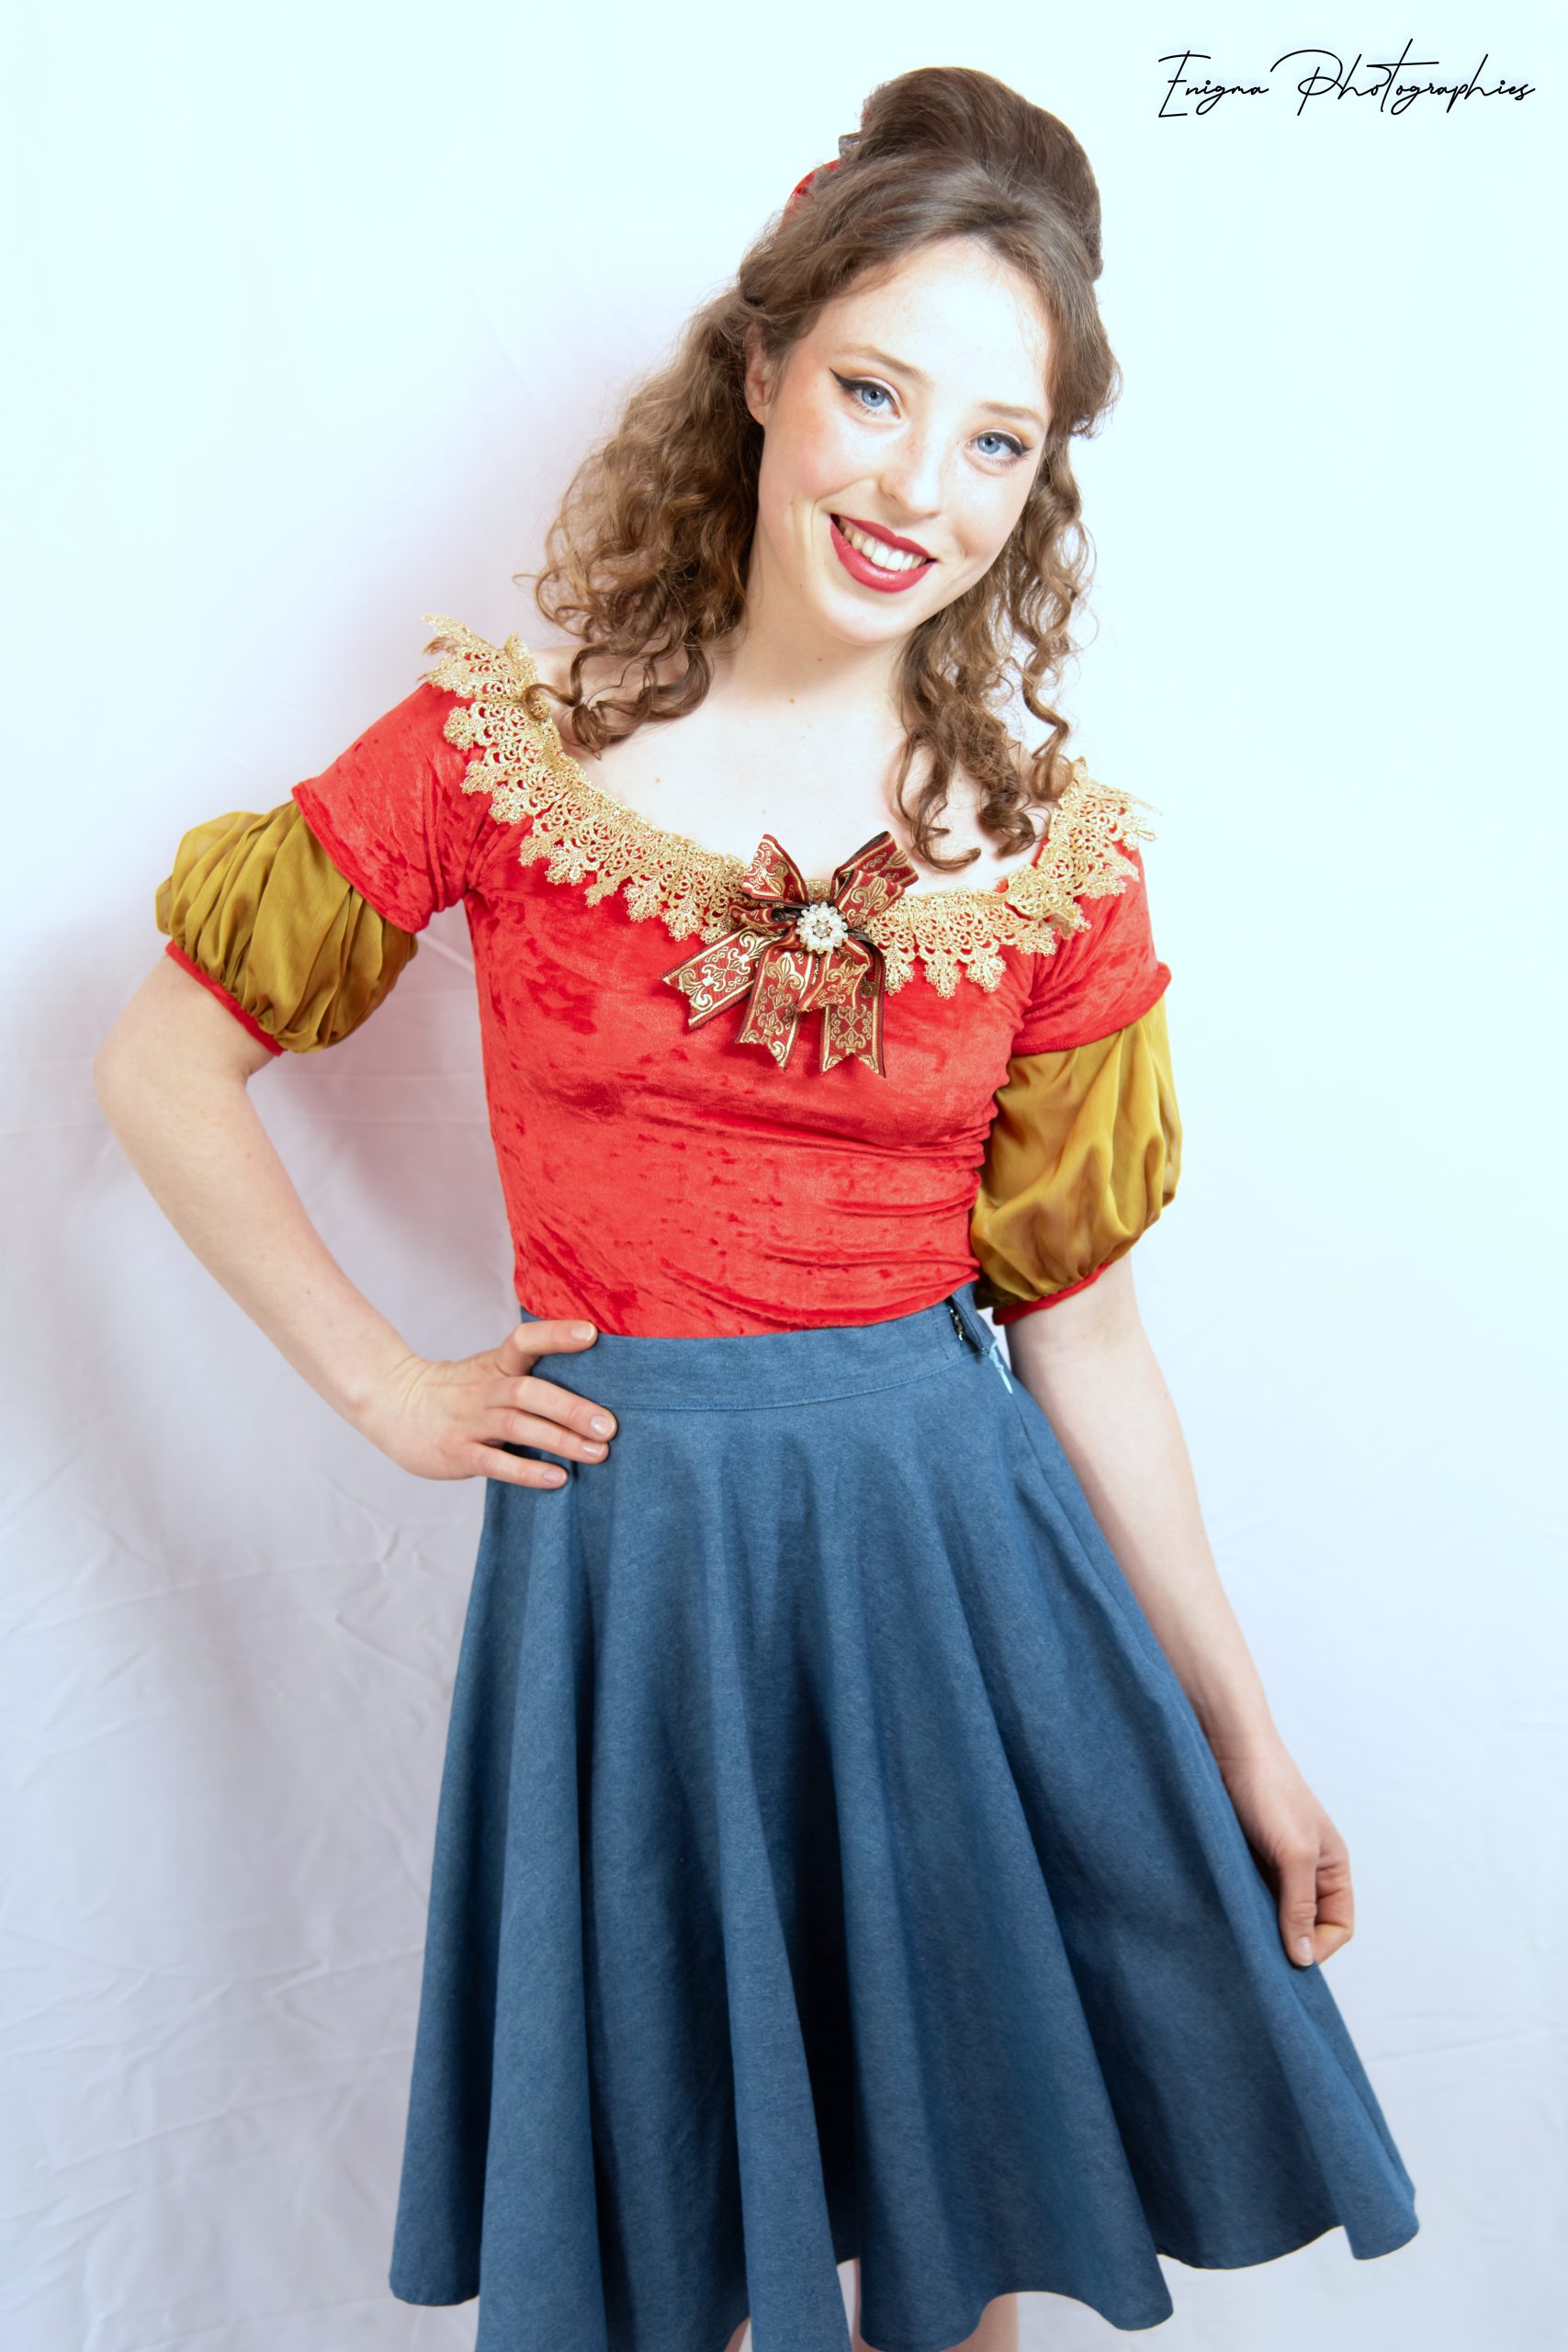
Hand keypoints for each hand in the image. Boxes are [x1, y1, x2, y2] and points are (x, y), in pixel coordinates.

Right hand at [359, 1317, 616, 1486]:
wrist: (392, 1405)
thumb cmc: (457, 1391)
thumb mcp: (488, 1371)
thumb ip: (528, 1375)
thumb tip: (591, 1387)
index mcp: (494, 1365)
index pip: (524, 1340)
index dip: (556, 1335)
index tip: (591, 1334)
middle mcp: (483, 1390)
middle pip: (529, 1392)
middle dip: (572, 1409)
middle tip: (609, 1426)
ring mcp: (468, 1422)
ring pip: (517, 1427)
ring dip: (560, 1440)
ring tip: (597, 1453)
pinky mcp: (456, 1452)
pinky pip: (494, 1463)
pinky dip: (527, 1471)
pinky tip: (556, 1478)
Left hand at [1208, 1736, 1354, 1970]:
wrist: (1226, 1746)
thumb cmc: (1269, 1790)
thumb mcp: (1294, 1852)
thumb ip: (1300, 1905)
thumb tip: (1304, 1959)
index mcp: (1332, 1867)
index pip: (1338, 1926)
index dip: (1319, 1947)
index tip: (1289, 1958)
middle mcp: (1306, 1870)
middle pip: (1305, 1925)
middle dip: (1287, 1943)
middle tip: (1259, 1957)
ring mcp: (1273, 1865)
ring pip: (1273, 1914)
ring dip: (1259, 1927)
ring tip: (1238, 1936)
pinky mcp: (1243, 1858)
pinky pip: (1247, 1896)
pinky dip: (1239, 1909)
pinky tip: (1222, 1913)